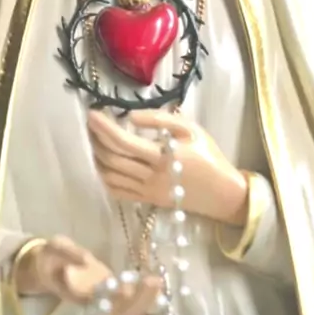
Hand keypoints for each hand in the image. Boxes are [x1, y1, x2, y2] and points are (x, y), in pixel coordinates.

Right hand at [14, 236, 161, 314]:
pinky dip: (144, 299)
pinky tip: (158, 286)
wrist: (48, 265)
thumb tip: (86, 261)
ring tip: (158, 281)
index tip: (126, 287)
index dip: (113, 298)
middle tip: (153, 281)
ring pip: (125, 311)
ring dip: (144, 300)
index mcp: (77, 293)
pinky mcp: (111, 294)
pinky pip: (129, 304)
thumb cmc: (52, 256)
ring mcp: (103, 300)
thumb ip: (69, 253)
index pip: (97, 302)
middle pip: (117, 312)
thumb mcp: (56, 248)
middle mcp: (92, 302)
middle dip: (137, 300)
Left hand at [88, 110, 248, 225]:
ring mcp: (147, 192)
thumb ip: (161, 120)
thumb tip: (131, 117)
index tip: (92, 113)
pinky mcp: (147, 201)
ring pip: (111, 176)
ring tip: (95, 140)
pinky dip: (105, 177)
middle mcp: (151, 177)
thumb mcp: (191, 130)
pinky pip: (118, 192)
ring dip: (98, 158)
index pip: (124, 142)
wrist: (221, 193)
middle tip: (91, 124)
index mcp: (163, 157)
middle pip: (113, 159)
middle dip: (97, 140)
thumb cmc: (208, 155)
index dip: (104, 128)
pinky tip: (104, 163)